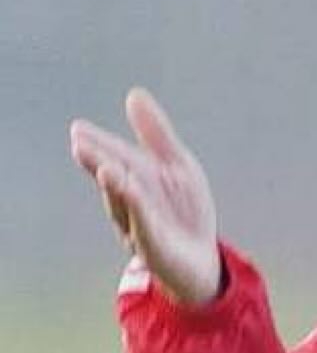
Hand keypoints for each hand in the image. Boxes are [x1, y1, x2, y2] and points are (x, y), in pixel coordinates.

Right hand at [70, 88, 220, 304]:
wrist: (201, 258)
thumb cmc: (184, 211)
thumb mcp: (178, 165)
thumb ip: (156, 133)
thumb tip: (133, 94)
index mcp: (135, 182)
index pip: (115, 159)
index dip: (99, 146)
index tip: (79, 130)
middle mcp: (130, 204)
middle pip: (114, 181)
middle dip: (98, 163)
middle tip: (79, 143)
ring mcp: (140, 226)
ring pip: (126, 204)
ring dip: (116, 187)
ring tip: (106, 167)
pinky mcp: (154, 246)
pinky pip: (145, 226)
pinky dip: (138, 209)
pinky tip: (133, 193)